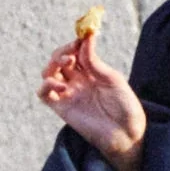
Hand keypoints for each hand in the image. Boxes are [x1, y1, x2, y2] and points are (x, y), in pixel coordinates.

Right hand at [39, 28, 146, 170]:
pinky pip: (43, 94)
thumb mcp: (112, 79)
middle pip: (59, 59)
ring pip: (48, 73)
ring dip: (52, 63)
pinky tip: (62, 85)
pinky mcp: (62, 108)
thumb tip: (86, 36)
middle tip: (72, 51)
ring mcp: (68, 94)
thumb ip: (94, 61)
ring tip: (67, 63)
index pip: (75, 52)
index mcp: (91, 72)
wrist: (126, 133)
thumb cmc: (125, 106)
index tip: (81, 37)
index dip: (75, 43)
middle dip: (63, 51)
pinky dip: (46, 85)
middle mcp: (77, 81)